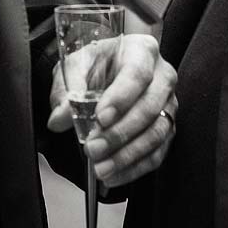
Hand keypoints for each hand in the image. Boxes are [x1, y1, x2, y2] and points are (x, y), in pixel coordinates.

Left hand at [47, 32, 176, 187]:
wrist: (108, 72)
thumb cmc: (96, 65)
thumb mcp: (75, 67)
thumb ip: (66, 92)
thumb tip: (59, 120)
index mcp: (142, 51)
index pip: (137, 74)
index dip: (121, 97)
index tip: (100, 118)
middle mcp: (163, 76)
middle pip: (150, 107)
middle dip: (120, 132)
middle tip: (92, 148)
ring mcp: (169, 104)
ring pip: (157, 133)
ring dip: (127, 155)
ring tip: (101, 168)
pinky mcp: (168, 128)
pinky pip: (158, 153)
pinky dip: (135, 168)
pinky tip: (113, 176)